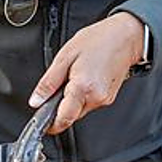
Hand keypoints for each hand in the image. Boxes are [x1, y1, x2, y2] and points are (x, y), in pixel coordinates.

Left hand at [29, 11, 144, 134]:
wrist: (125, 37)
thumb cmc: (97, 41)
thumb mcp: (65, 56)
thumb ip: (48, 82)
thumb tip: (36, 101)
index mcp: (82, 87)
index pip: (63, 119)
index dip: (50, 124)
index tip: (42, 122)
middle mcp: (96, 98)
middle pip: (71, 115)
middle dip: (60, 106)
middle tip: (59, 84)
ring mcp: (104, 99)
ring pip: (80, 109)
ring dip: (72, 99)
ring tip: (74, 75)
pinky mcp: (109, 98)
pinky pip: (89, 102)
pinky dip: (82, 94)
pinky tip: (84, 77)